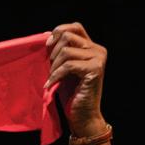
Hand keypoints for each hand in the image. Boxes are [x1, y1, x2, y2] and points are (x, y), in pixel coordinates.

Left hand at [44, 22, 107, 136]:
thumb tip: (46, 35)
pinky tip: (50, 85)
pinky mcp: (95, 69)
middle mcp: (98, 50)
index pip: (75, 27)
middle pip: (69, 35)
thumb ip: (59, 53)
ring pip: (67, 50)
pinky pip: (68, 65)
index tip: (47, 46)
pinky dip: (56, 75)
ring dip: (54, 65)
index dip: (59, 31)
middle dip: (54, 51)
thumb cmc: (72, 96)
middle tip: (49, 68)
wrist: (83, 118)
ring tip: (51, 78)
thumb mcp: (63, 69)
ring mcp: (98, 59)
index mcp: (92, 47)